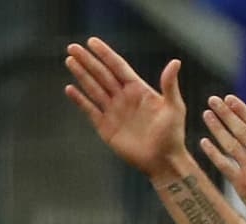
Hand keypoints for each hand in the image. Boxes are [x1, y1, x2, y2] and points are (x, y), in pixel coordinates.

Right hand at [64, 37, 186, 177]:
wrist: (163, 161)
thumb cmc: (173, 135)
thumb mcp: (175, 108)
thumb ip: (170, 85)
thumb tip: (175, 62)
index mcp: (138, 90)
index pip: (118, 66)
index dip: (105, 54)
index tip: (92, 41)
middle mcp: (124, 98)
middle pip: (102, 74)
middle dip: (87, 61)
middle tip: (72, 47)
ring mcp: (114, 112)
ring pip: (94, 88)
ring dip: (81, 75)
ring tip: (70, 61)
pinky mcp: (106, 128)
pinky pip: (90, 110)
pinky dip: (80, 100)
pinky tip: (70, 89)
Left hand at [200, 95, 245, 223]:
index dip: (242, 110)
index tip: (230, 99)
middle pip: (241, 130)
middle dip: (226, 114)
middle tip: (213, 100)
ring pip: (231, 145)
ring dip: (217, 128)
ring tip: (206, 115)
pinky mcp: (243, 185)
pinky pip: (225, 166)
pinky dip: (213, 153)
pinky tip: (204, 142)